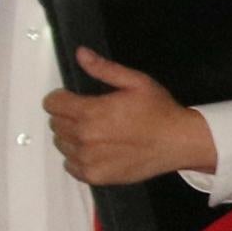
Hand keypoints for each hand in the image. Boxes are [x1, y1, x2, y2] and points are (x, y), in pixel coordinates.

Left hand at [48, 50, 215, 186]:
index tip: (74, 99)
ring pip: (61, 144)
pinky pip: (70, 165)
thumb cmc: (159, 111)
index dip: (62, 98)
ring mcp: (87, 160)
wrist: (179, 142)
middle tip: (91, 115)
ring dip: (72, 137)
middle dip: (67, 116)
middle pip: (55, 124)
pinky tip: (97, 151)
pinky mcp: (94, 176)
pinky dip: (78, 158)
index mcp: (91, 112)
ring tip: (96, 134)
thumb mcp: (136, 82)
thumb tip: (80, 54)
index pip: (52, 104)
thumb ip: (104, 69)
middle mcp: (84, 138)